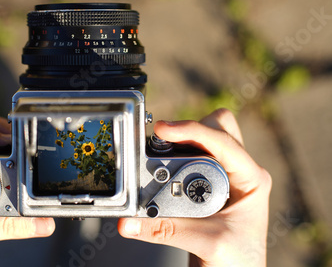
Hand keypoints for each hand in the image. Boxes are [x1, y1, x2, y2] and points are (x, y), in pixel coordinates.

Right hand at [118, 109, 271, 266]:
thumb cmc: (238, 263)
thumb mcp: (206, 243)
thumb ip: (166, 230)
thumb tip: (129, 221)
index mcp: (251, 179)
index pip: (223, 142)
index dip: (192, 130)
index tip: (163, 129)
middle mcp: (239, 171)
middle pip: (218, 127)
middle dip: (189, 129)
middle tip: (163, 140)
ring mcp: (225, 175)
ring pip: (205, 137)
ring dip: (182, 140)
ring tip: (160, 153)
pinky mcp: (209, 181)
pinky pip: (193, 154)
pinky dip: (176, 154)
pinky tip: (163, 166)